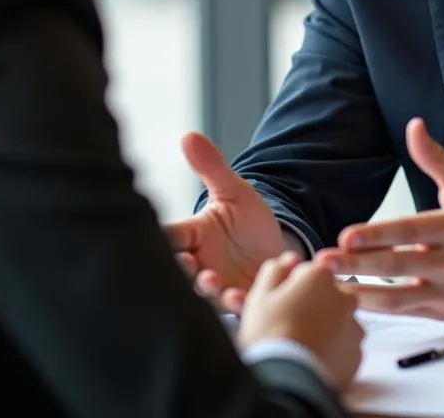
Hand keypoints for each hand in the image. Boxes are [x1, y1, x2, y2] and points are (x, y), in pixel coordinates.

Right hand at [165, 131, 284, 308]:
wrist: (277, 246)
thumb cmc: (248, 220)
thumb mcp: (234, 191)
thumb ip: (211, 167)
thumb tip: (188, 135)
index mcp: (193, 234)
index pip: (170, 236)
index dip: (166, 240)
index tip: (169, 240)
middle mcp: (199, 262)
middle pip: (181, 270)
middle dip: (183, 271)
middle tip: (191, 265)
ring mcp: (217, 284)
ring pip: (203, 294)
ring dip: (206, 291)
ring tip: (214, 284)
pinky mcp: (237, 300)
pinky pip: (231, 308)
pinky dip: (235, 305)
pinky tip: (242, 298)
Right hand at [239, 252, 363, 390]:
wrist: (287, 380)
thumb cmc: (271, 334)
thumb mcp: (261, 294)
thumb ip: (276, 269)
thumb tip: (290, 260)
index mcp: (321, 276)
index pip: (308, 272)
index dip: (292, 287)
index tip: (282, 302)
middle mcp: (344, 297)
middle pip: (327, 295)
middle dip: (312, 305)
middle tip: (289, 324)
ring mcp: (353, 327)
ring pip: (338, 320)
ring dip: (324, 327)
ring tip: (300, 344)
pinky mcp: (356, 356)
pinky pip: (344, 346)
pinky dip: (332, 350)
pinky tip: (312, 358)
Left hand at [317, 118, 443, 319]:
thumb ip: (434, 157)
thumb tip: (413, 126)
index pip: (409, 231)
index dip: (377, 235)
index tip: (346, 237)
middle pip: (398, 265)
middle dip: (357, 265)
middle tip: (325, 261)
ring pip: (399, 297)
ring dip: (361, 291)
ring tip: (330, 285)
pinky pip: (407, 311)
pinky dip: (380, 307)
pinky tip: (354, 299)